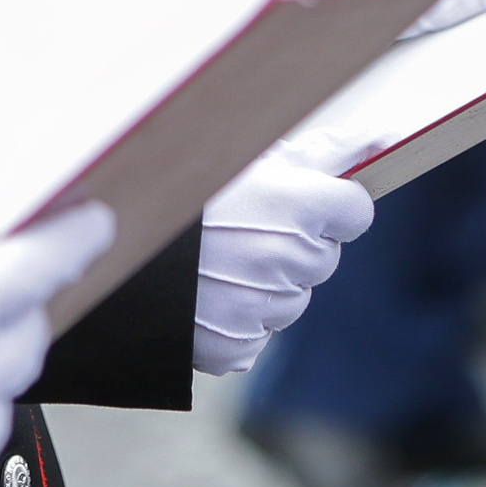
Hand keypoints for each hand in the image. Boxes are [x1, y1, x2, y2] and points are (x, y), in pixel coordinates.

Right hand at [192, 150, 373, 374]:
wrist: (107, 238)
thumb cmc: (179, 185)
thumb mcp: (246, 154)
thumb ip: (320, 152)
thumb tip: (379, 138)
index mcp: (298, 206)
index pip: (355, 212)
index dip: (329, 205)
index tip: (300, 199)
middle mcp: (287, 262)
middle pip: (321, 258)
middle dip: (293, 243)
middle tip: (239, 225)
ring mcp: (261, 310)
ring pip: (289, 299)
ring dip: (265, 283)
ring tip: (213, 257)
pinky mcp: (234, 348)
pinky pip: (255, 335)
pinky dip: (235, 317)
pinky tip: (201, 290)